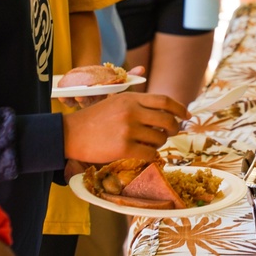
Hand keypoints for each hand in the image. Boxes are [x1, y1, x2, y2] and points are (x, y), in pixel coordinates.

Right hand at [62, 92, 188, 162]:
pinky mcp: (123, 148)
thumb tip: (163, 107)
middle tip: (171, 133)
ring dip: (160, 143)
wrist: (69, 134)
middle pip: (167, 120)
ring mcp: (128, 130)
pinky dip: (152, 156)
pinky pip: (149, 154)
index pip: (164, 100)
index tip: (186, 115)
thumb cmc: (94, 119)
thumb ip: (137, 102)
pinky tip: (146, 155)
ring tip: (151, 144)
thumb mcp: (115, 101)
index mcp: (131, 99)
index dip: (179, 108)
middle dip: (174, 129)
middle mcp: (132, 112)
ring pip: (159, 139)